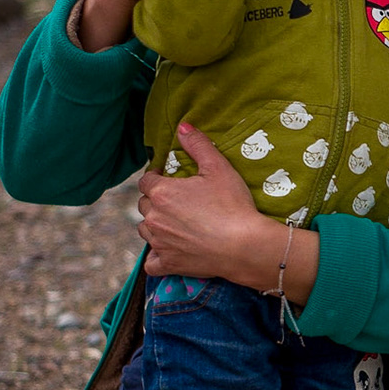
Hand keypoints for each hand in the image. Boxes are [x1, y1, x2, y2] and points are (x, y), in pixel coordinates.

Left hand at [138, 126, 321, 301]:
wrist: (244, 245)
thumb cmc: (233, 205)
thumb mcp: (218, 168)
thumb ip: (198, 145)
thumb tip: (183, 126)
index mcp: (162, 192)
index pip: (146, 181)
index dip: (156, 178)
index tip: (168, 179)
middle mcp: (154, 217)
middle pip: (144, 205)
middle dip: (155, 200)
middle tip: (176, 201)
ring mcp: (159, 242)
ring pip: (145, 230)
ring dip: (154, 225)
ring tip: (173, 222)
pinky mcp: (168, 263)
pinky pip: (151, 262)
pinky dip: (156, 256)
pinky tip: (167, 250)